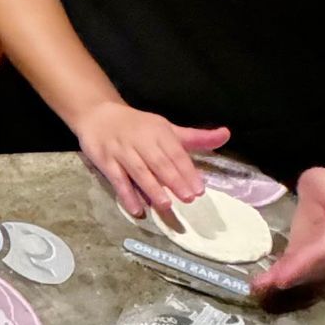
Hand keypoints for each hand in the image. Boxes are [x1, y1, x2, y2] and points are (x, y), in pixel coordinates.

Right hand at [75, 100, 230, 218]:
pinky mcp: (104, 160)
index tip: (199, 189)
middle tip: (189, 198)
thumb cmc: (138, 126)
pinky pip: (117, 179)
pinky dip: (126, 195)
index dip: (187, 171)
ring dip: (152, 188)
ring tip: (166, 205)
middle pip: (158, 162)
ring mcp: (121, 150)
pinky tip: (137, 209)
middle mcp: (140, 140)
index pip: (175, 153)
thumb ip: (195, 137)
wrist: (98, 115)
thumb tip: (226, 135)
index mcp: (158, 131)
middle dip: (174, 180)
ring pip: (138, 171)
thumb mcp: (167, 128)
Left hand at [253, 166, 324, 294]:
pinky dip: (278, 276)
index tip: (286, 273)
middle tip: (266, 285)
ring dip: (281, 280)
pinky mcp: (307, 256)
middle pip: (312, 268)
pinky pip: (295, 269)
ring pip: (303, 273)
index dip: (305, 263)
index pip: (323, 251)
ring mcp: (321, 257)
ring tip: (259, 287)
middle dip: (290, 276)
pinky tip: (260, 282)